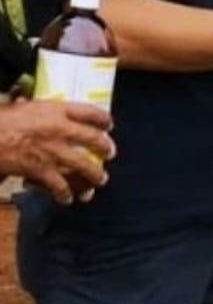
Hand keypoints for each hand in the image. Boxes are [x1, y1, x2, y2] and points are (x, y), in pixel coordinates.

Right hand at [0, 99, 114, 205]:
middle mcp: (61, 130)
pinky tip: (68, 198)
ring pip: (83, 164)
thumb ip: (38, 110)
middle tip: (110, 153)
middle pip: (93, 138)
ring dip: (94, 174)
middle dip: (105, 147)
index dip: (104, 119)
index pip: (91, 112)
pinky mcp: (41, 169)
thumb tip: (30, 104)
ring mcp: (53, 151)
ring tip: (101, 179)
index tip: (108, 125)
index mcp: (57, 111)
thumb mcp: (24, 106)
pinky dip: (64, 193)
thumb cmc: (1, 120)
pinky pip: (59, 184)